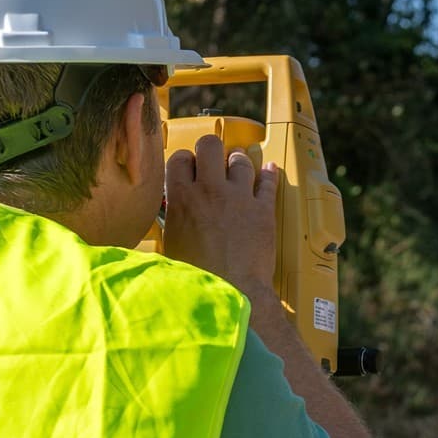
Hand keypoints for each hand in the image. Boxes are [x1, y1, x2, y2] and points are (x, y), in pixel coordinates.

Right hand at [163, 134, 279, 293]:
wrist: (230, 291)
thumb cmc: (198, 277)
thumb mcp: (171, 247)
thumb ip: (171, 225)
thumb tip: (168, 223)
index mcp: (182, 198)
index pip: (180, 158)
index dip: (186, 161)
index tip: (190, 167)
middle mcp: (210, 191)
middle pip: (210, 146)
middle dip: (211, 149)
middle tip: (213, 158)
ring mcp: (239, 198)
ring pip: (240, 161)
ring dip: (237, 162)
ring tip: (237, 165)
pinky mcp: (263, 210)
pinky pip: (268, 182)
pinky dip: (268, 174)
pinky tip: (268, 170)